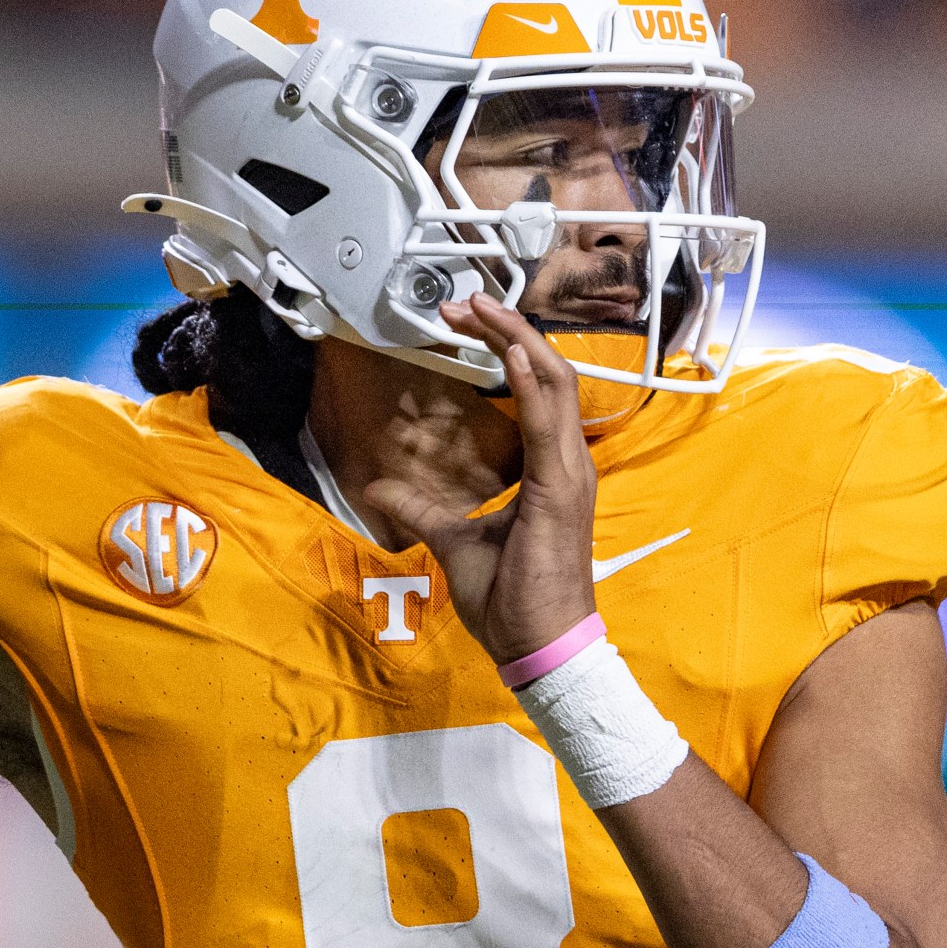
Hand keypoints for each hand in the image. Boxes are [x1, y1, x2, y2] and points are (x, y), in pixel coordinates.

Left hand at [360, 294, 597, 665]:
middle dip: (509, 329)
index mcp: (551, 470)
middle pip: (549, 372)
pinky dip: (529, 383)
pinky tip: (508, 352)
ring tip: (480, 308)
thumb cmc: (510, 601)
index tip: (467, 322)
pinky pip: (546, 422)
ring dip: (517, 340)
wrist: (539, 647)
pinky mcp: (558, 490)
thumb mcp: (454, 541)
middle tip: (465, 301)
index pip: (538, 390)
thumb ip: (421, 510)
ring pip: (555, 383)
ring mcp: (569, 474)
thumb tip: (377, 490)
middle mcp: (567, 463)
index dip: (508, 348)